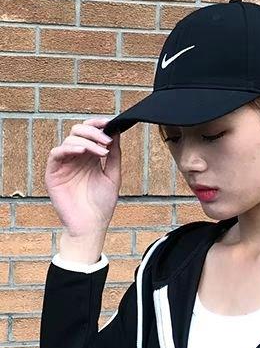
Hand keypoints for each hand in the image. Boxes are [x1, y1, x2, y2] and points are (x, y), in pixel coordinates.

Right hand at [44, 117, 120, 240]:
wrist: (91, 225)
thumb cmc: (102, 205)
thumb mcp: (113, 177)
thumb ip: (114, 156)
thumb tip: (117, 134)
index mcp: (90, 157)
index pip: (91, 133)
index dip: (98, 124)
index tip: (110, 122)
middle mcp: (76, 157)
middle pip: (78, 131)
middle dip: (93, 131)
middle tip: (107, 140)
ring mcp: (64, 163)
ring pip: (70, 139)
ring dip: (87, 141)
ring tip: (101, 151)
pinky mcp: (53, 172)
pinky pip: (57, 153)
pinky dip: (70, 148)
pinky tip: (83, 151)